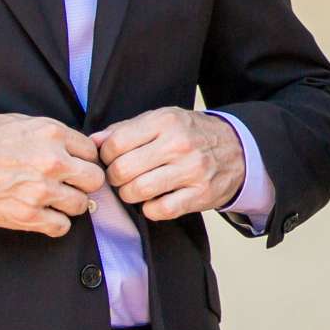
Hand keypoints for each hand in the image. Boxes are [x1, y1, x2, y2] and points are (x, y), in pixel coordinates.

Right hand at [0, 113, 105, 236]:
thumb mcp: (19, 121)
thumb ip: (51, 134)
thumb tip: (75, 146)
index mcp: (52, 133)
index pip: (92, 151)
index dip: (84, 159)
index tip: (74, 164)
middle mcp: (52, 161)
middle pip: (95, 179)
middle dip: (85, 182)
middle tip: (71, 183)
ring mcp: (41, 190)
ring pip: (81, 205)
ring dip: (70, 203)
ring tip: (54, 199)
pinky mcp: (27, 215)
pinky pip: (61, 227)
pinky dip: (56, 223)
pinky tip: (45, 214)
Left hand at [98, 108, 245, 221]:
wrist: (237, 148)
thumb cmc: (191, 133)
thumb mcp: (161, 120)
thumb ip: (125, 129)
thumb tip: (92, 142)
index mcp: (165, 122)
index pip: (114, 144)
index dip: (104, 156)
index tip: (111, 160)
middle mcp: (179, 144)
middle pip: (122, 170)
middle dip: (115, 178)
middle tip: (121, 177)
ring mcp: (191, 170)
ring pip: (138, 191)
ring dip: (129, 195)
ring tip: (135, 189)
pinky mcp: (201, 194)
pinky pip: (160, 210)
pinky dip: (150, 209)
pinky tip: (154, 200)